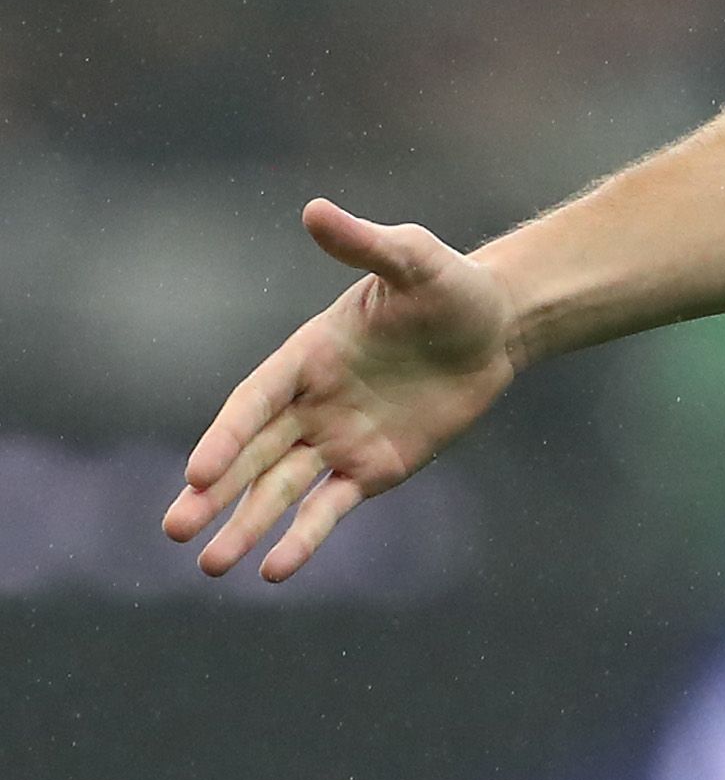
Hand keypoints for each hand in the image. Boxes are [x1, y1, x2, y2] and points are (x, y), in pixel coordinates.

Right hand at [160, 199, 518, 581]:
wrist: (497, 324)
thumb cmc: (449, 285)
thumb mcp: (412, 259)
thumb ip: (365, 244)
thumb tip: (315, 210)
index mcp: (307, 356)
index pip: (255, 402)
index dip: (226, 437)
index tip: (197, 472)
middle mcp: (313, 403)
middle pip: (252, 456)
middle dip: (213, 493)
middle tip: (172, 529)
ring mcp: (339, 439)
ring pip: (281, 490)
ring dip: (247, 526)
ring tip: (210, 566)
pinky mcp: (374, 468)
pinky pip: (332, 507)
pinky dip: (306, 538)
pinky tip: (276, 570)